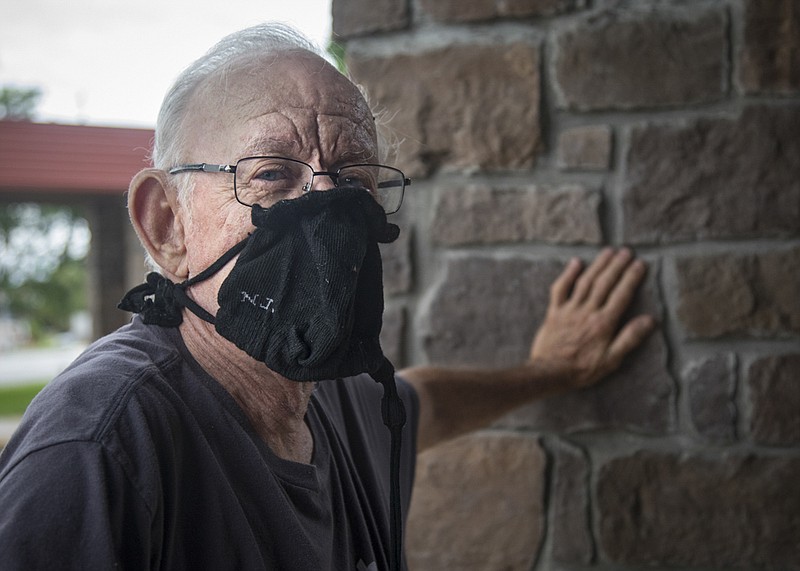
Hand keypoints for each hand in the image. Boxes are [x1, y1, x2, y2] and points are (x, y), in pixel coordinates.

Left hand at [530, 248, 654, 388]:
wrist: (549, 372)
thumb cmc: (582, 369)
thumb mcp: (611, 360)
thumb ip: (629, 338)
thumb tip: (650, 320)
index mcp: (604, 323)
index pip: (621, 295)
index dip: (631, 278)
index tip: (640, 264)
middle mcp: (587, 311)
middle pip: (604, 283)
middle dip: (617, 266)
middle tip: (626, 251)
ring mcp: (569, 309)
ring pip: (585, 282)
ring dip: (598, 265)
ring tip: (608, 252)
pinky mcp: (554, 312)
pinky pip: (560, 289)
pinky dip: (567, 274)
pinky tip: (576, 262)